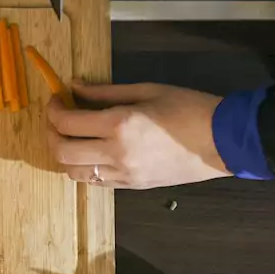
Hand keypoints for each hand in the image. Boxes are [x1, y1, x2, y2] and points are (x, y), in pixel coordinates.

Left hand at [47, 83, 229, 188]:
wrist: (223, 141)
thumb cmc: (189, 108)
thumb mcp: (146, 90)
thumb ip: (105, 92)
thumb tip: (74, 87)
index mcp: (119, 126)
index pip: (67, 124)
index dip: (53, 110)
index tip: (56, 99)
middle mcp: (116, 154)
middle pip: (62, 152)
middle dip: (51, 133)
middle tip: (57, 118)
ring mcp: (123, 175)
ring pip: (73, 173)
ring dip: (64, 154)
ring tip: (71, 136)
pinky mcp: (132, 186)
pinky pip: (94, 182)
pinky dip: (83, 167)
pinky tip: (90, 151)